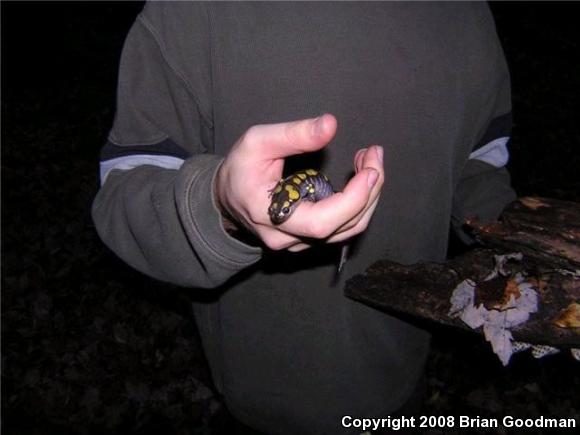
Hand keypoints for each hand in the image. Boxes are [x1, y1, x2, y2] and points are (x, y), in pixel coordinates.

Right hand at [214, 114, 384, 250]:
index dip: (352, 200)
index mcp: (271, 216)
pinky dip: (358, 203)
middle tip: (375, 154)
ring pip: (348, 229)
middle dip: (369, 191)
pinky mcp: (308, 239)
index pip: (321, 223)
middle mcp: (287, 238)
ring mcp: (299, 242)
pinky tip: (361, 178)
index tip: (370, 169)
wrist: (226, 197)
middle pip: (343, 227)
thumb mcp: (258, 141)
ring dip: (368, 196)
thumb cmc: (240, 168)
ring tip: (370, 162)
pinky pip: (342, 227)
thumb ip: (294, 134)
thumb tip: (330, 125)